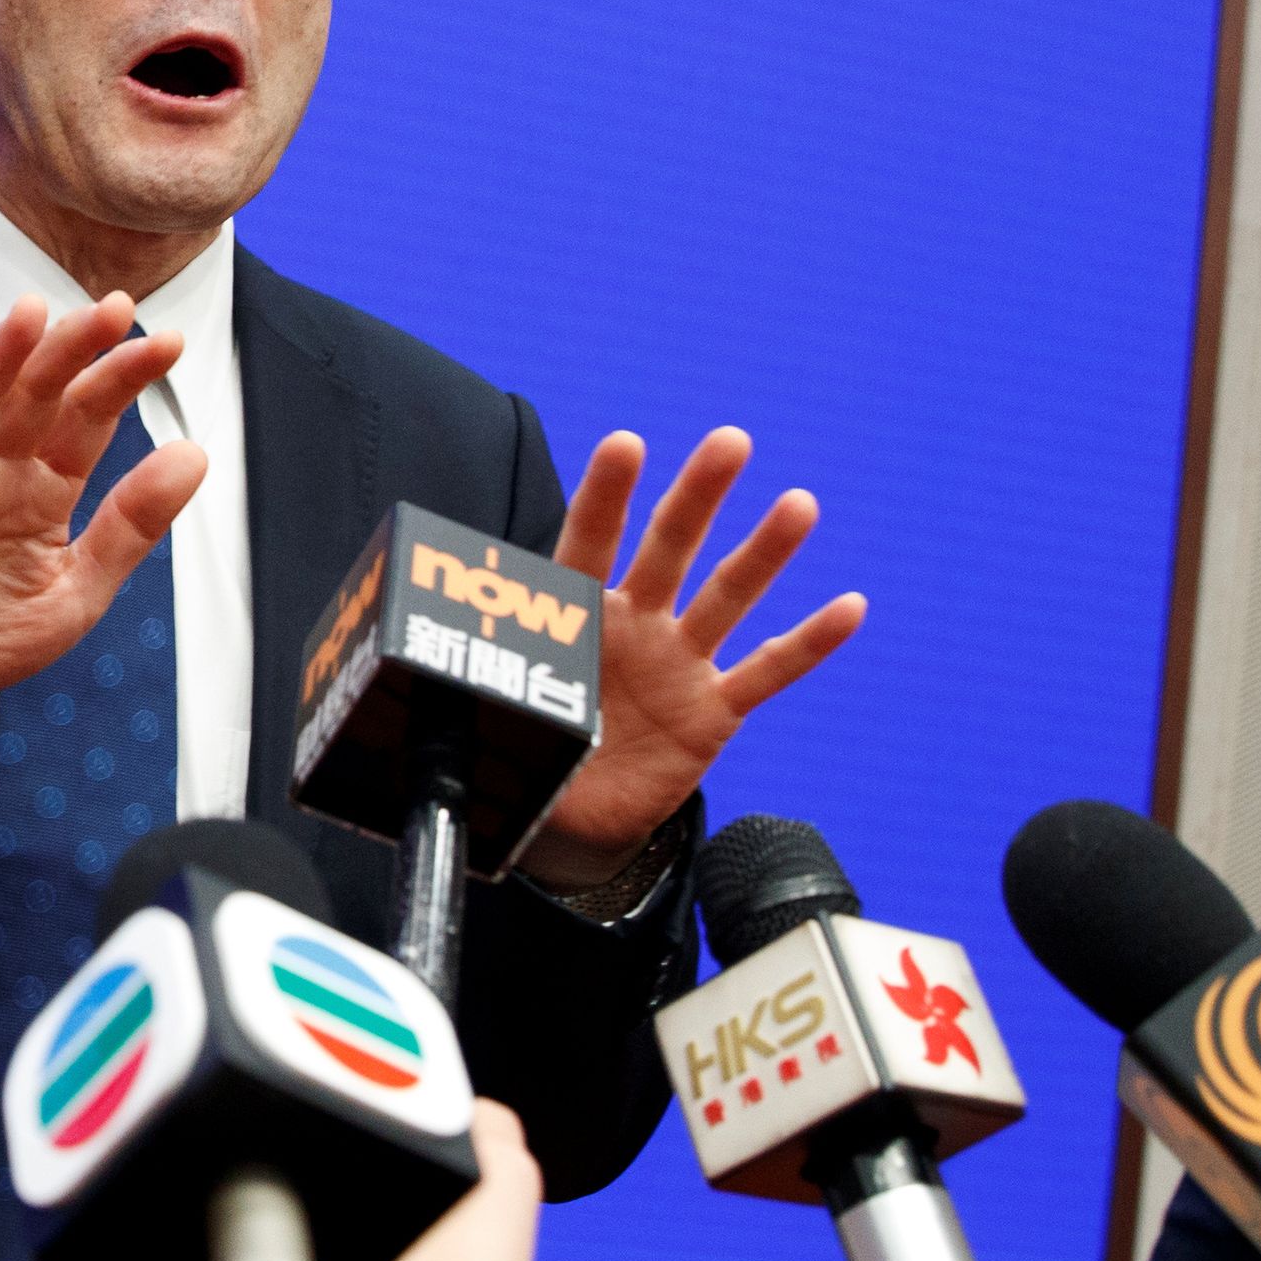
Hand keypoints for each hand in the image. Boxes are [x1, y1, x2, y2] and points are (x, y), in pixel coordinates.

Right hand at [0, 294, 203, 723]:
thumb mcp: (79, 591)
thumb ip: (132, 526)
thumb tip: (195, 454)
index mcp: (42, 489)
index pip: (87, 418)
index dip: (123, 378)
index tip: (168, 343)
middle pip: (35, 399)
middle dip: (73, 351)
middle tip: (115, 308)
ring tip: (31, 313)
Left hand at [517, 429, 862, 887]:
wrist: (571, 817)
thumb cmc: (526, 750)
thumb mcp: (494, 720)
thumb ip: (474, 694)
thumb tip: (409, 682)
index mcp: (574, 617)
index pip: (588, 544)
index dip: (606, 497)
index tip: (626, 444)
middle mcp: (633, 624)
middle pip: (669, 549)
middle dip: (697, 497)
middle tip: (730, 442)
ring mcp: (678, 663)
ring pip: (727, 598)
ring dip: (765, 554)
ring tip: (799, 505)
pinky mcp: (713, 710)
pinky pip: (768, 672)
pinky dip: (809, 642)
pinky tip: (851, 605)